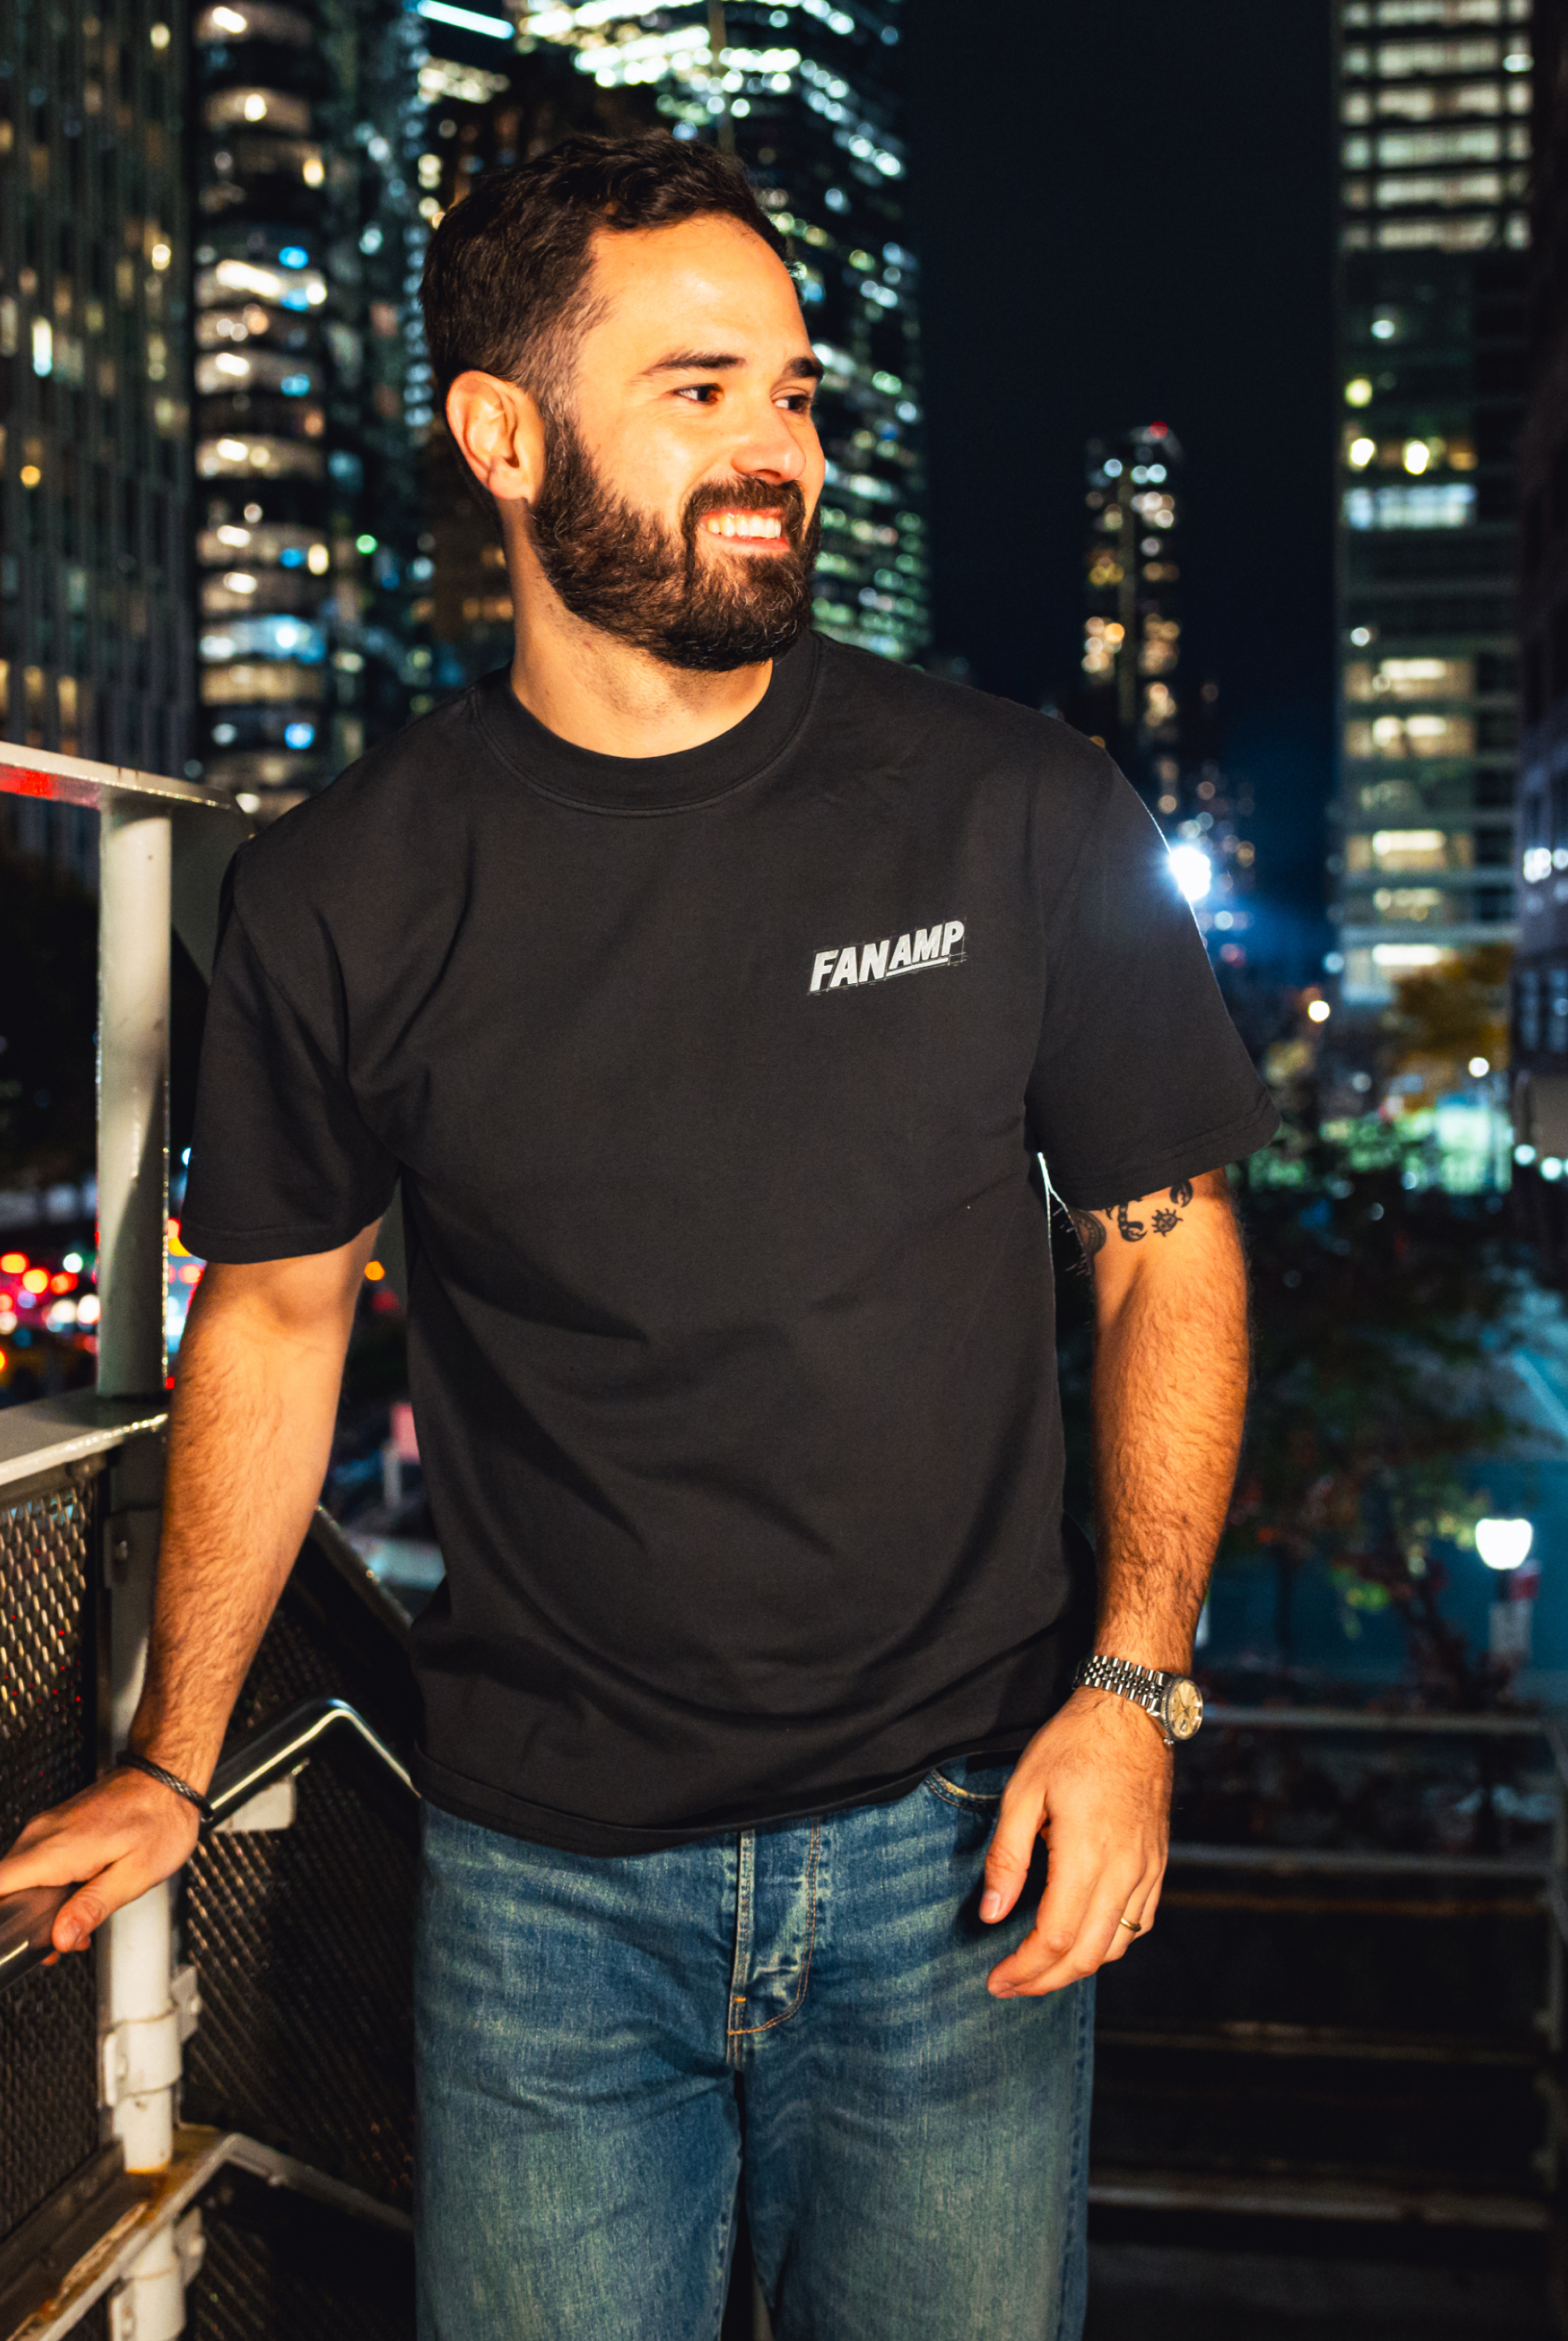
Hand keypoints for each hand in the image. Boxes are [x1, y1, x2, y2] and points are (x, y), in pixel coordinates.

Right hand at [0, 1770, 201, 1955]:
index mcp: (54, 1850)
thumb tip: (61, 1937)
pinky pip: (35, 1862)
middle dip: (26, 1921)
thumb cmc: (160, 1819)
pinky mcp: (55, 1827)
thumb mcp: (134, 1874)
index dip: (2, 1918)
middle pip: (5, 1887)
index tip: (19, 1940)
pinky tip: (79, 1896)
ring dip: (39, 1906)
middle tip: (62, 1941)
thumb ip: (92, 1908)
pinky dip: (48, 1886)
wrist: (167, 1777)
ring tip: (78, 1921)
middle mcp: (41, 1835)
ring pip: (19, 1877)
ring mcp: (46, 1828)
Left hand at [981, 1688, 1171, 1996]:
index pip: (1054, 1937)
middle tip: (1009, 1985)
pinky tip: (1084, 1939)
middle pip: (1086, 1955)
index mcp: (1087, 1855)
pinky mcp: (1158, 1863)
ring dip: (1076, 1968)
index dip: (1023, 1969)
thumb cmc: (1075, 1744)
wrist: (1134, 1712)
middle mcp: (1125, 1872)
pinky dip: (1109, 1944)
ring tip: (1040, 1969)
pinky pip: (1140, 1923)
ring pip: (1116, 1945)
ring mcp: (1148, 1870)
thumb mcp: (1024, 1791)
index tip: (995, 1979)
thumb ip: (1007, 1857)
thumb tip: (993, 1914)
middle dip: (1044, 1980)